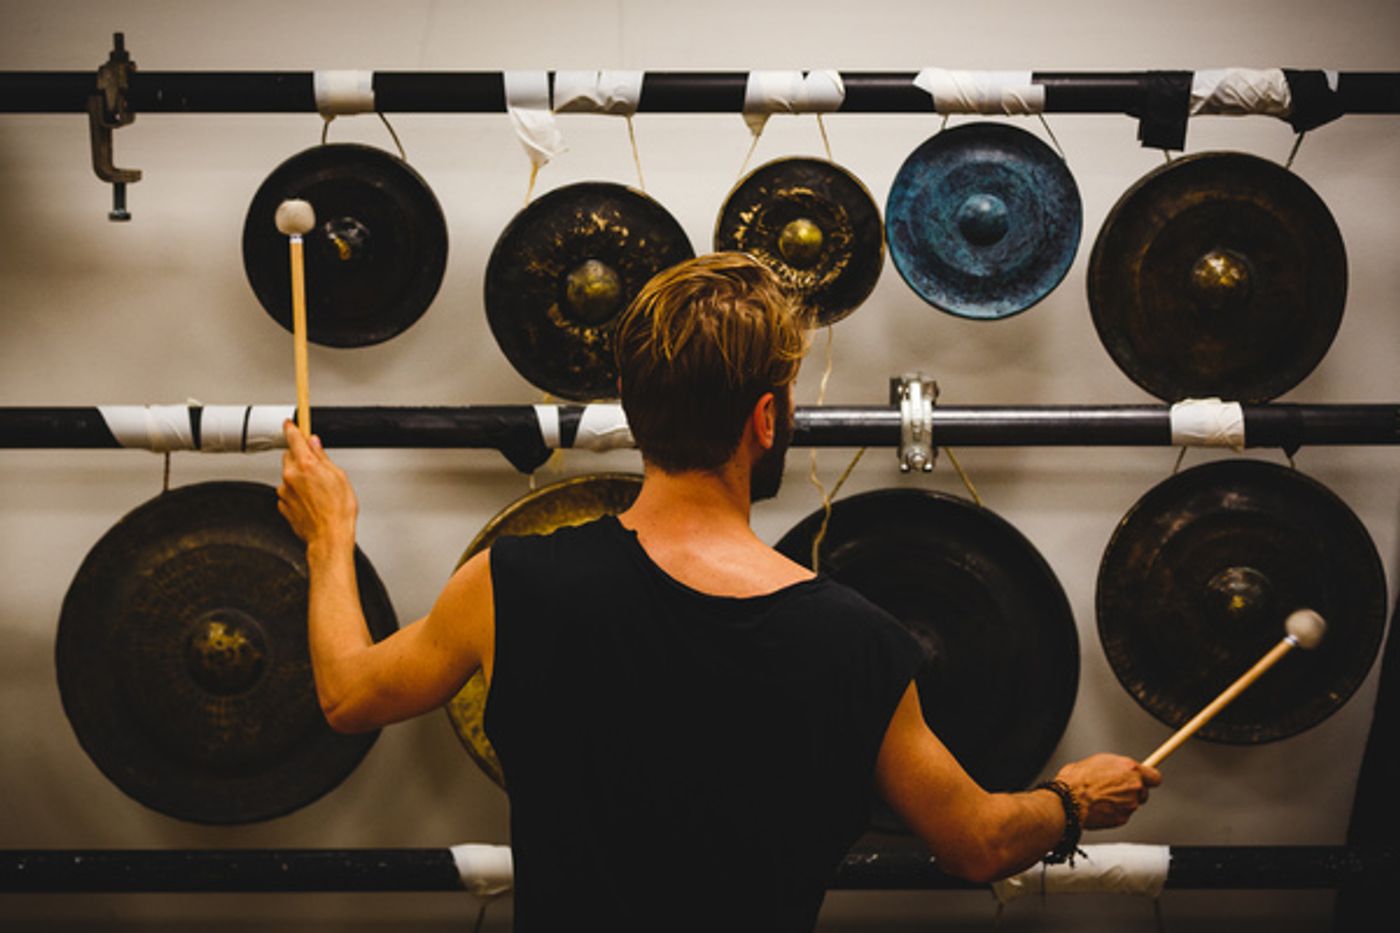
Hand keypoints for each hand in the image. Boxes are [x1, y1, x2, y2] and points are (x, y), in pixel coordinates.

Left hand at [277, 421, 357, 550]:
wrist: (329, 537)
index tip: (290, 424)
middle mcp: (291, 476)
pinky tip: (312, 502)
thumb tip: (315, 445)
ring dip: (299, 478)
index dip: (292, 429)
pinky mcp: (283, 505)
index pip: (294, 439)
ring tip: (318, 492)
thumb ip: (323, 458)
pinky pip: (288, 493)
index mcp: (306, 466)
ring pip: (289, 476)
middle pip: (290, 457)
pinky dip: (297, 494)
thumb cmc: (338, 511)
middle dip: (300, 458)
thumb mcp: (339, 477)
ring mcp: (285, 492)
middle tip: (316, 468)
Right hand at [1053, 754, 1161, 828]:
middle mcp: (1134, 786)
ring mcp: (1130, 804)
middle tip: (1116, 789)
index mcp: (1129, 769)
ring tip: (1102, 798)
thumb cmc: (1076, 780)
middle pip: (1144, 792)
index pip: (1155, 776)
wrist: (1068, 801)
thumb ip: (1114, 766)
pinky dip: (1114, 813)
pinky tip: (1100, 807)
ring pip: (1132, 804)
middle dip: (1132, 791)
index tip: (1145, 780)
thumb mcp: (1096, 761)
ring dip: (1122, 802)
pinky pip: (1123, 815)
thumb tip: (1115, 768)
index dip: (1149, 779)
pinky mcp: (1123, 819)